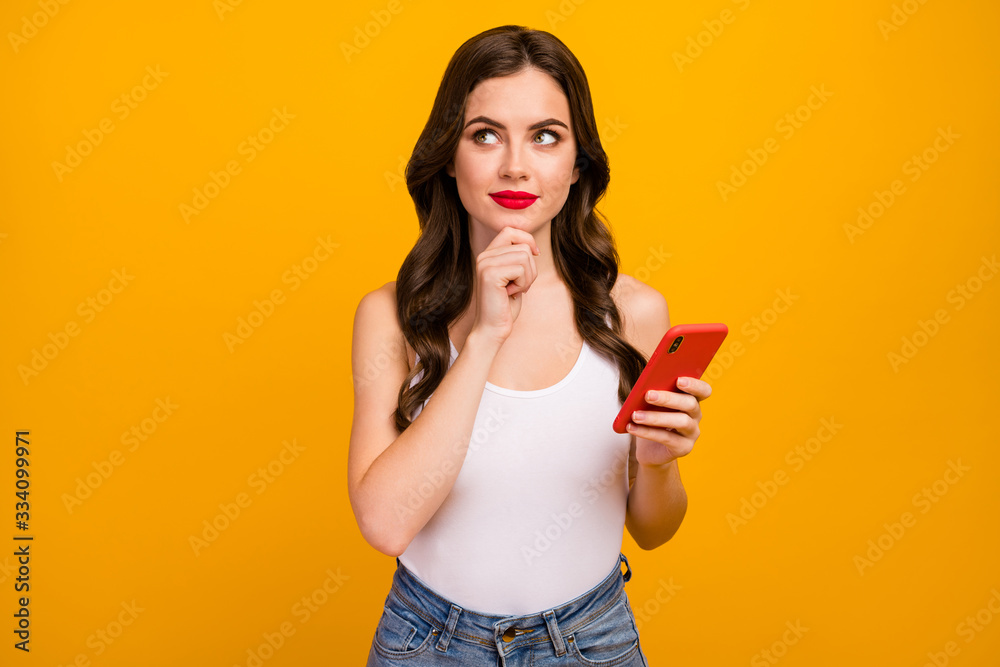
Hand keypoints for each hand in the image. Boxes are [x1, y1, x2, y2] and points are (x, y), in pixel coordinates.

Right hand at [469, 226, 539, 345]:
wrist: (492, 328)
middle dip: (531, 268)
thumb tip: (532, 247)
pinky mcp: (490, 274)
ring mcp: (485, 264)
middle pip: (523, 246)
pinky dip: (523, 284)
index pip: (510, 230)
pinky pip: (521, 269)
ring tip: (515, 290)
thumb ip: (517, 259)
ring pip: (525, 256)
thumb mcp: (514, 277)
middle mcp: (484, 256)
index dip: (527, 240)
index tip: (535, 256)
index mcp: (488, 254)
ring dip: (528, 277)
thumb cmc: (505, 305)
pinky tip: (511, 294)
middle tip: (520, 285)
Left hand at [626, 377, 712, 467]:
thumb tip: (643, 385)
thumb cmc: (652, 418)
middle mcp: (696, 415)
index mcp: (692, 399)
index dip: (694, 384)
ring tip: (635, 415)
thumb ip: (653, 392)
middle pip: (690, 403)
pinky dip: (647, 432)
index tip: (678, 380)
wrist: (649, 449)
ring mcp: (692, 433)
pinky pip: (667, 438)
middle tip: (648, 395)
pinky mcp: (684, 448)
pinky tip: (632, 427)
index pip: (703, 390)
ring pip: (681, 421)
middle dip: (668, 398)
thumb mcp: (652, 404)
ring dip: (656, 417)